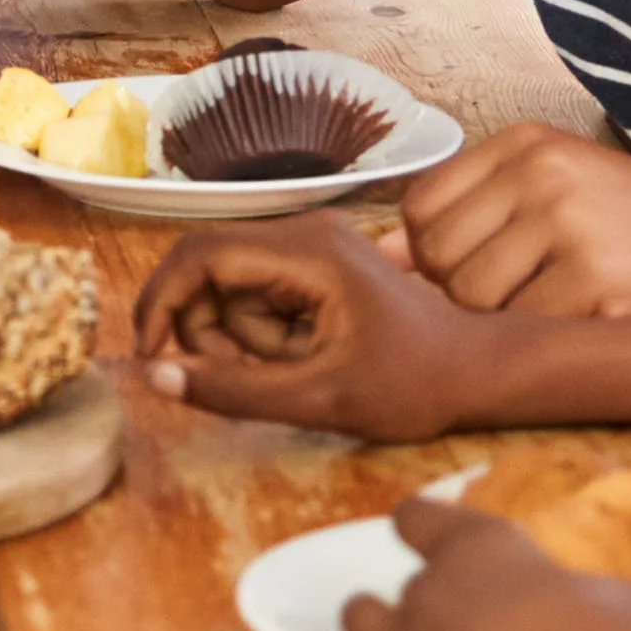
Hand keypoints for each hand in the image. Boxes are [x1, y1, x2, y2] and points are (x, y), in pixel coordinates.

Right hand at [133, 213, 532, 441]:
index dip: (162, 305)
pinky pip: (259, 292)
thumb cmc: (411, 386)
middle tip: (242, 380)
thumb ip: (233, 390)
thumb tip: (155, 379)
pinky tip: (305, 359)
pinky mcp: (316, 263)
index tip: (152, 360)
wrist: (479, 370)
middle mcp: (303, 231)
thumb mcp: (319, 399)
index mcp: (306, 251)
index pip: (200, 257)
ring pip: (231, 286)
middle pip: (209, 269)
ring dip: (241, 338)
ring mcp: (311, 244)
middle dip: (208, 330)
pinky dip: (264, 333)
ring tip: (296, 371)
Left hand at [392, 124, 630, 316]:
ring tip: (574, 313)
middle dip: (469, 300)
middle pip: (440, 263)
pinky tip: (602, 328)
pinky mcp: (599, 285)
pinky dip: (555, 348)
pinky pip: (529, 337)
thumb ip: (477, 220)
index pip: (421, 211)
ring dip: (511, 330)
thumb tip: (376, 260)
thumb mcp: (568, 198)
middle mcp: (543, 174)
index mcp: (529, 143)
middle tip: (540, 302)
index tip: (490, 275)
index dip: (439, 260)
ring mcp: (571, 227)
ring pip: (476, 307)